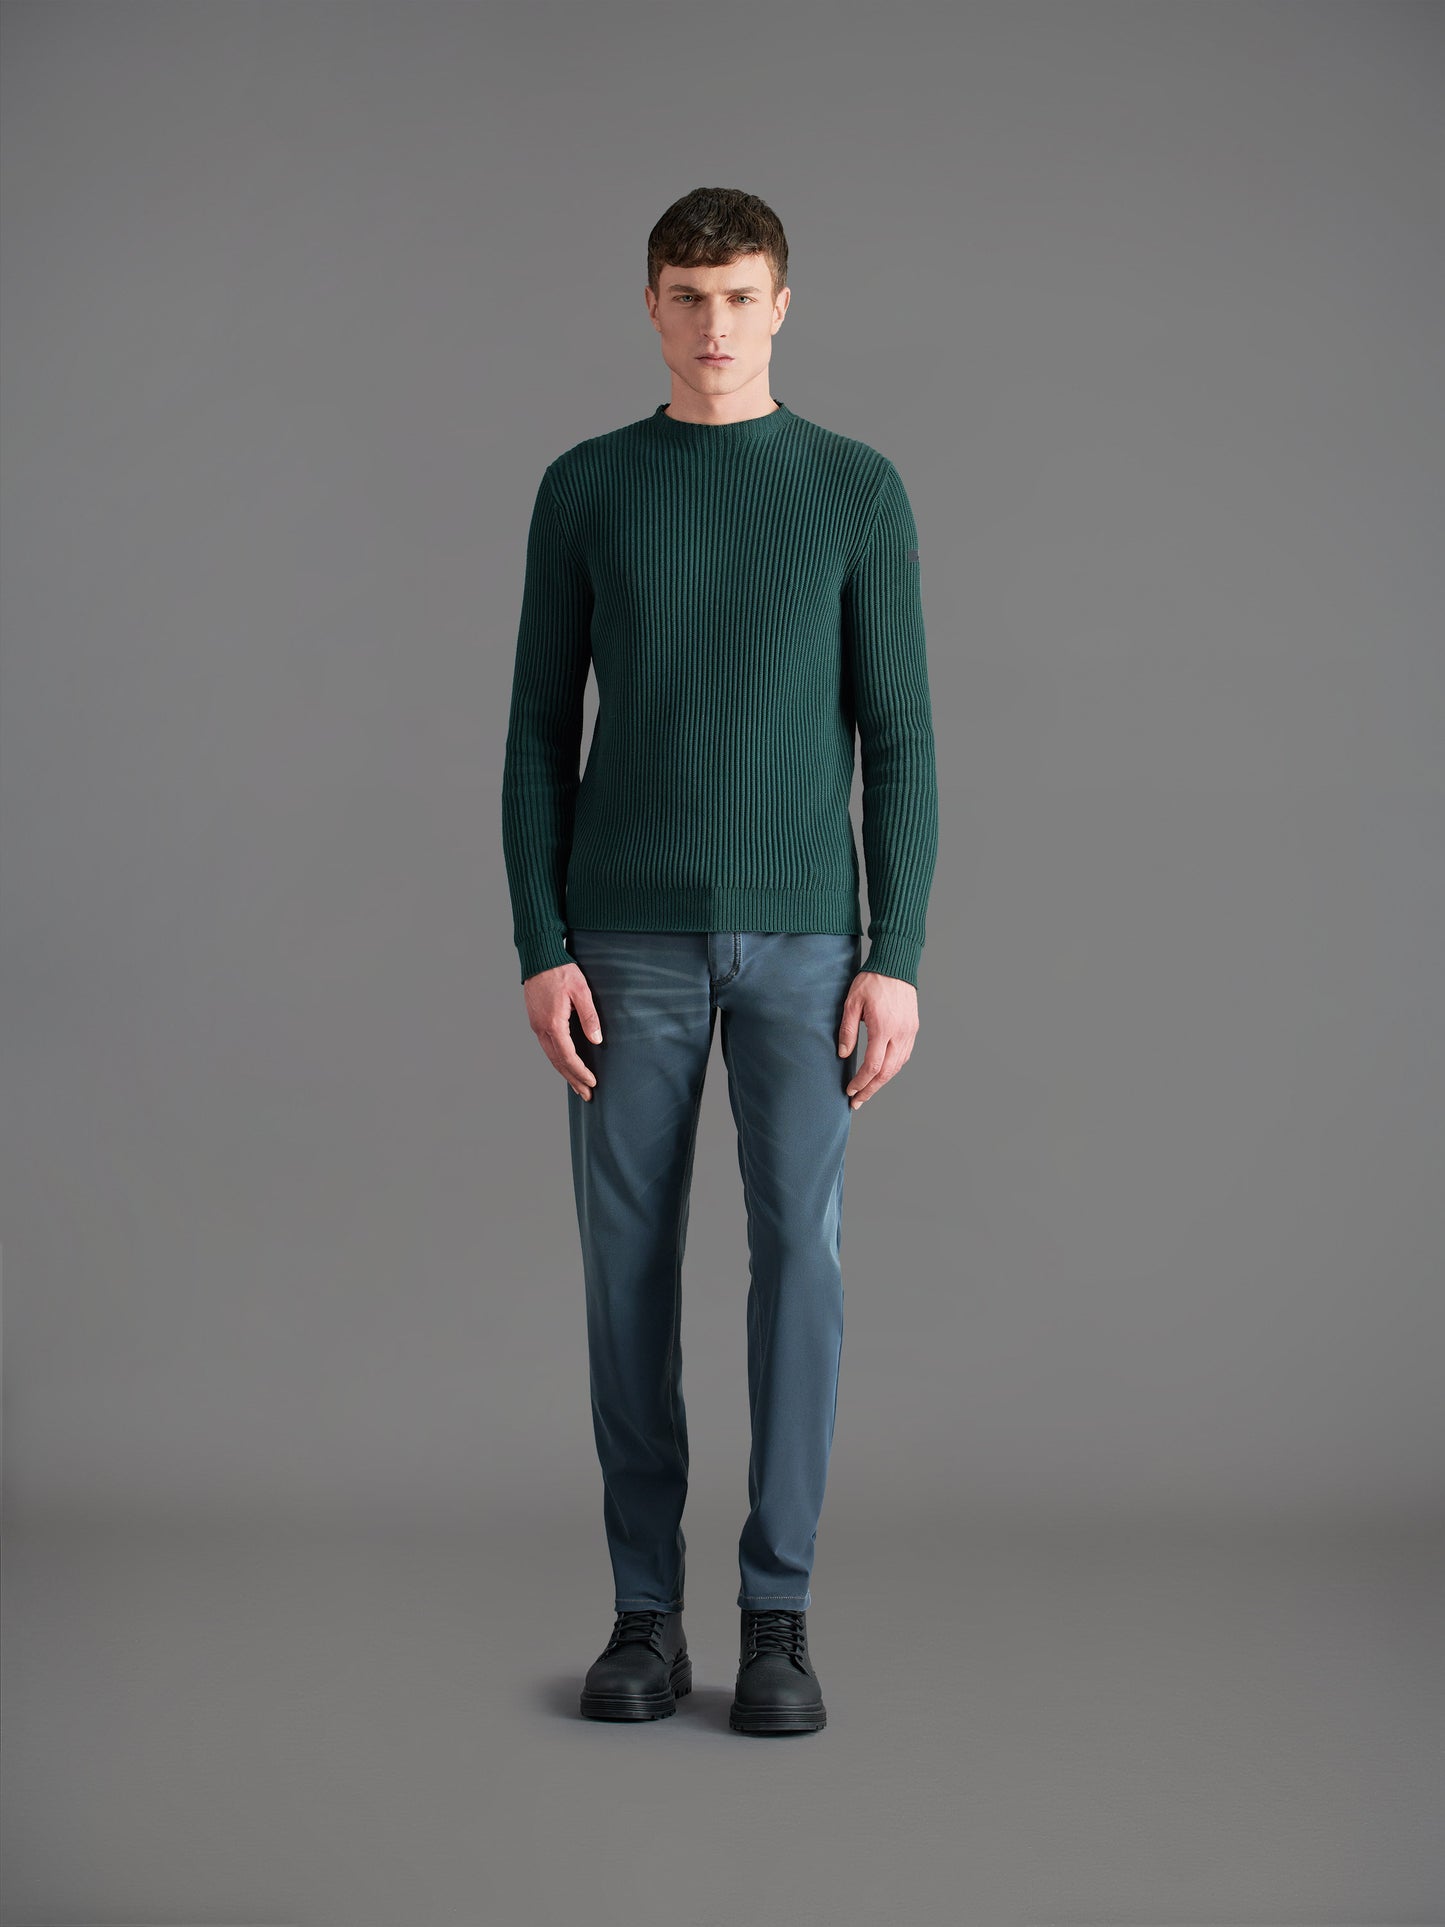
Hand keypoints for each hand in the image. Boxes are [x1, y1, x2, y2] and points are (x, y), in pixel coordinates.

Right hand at [523, 961, 603, 1099]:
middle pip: (557, 1062)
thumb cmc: (562, 971)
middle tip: (587, 1095)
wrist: (539, 957)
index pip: (567, 1056)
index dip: (580, 1072)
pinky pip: (547, 1047)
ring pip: (551, 1056)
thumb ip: (589, 1016)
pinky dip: (557, 1061)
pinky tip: (565, 1065)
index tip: (592, 1083)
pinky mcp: (536, 1021)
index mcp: (553, 1023)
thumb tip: (597, 1041)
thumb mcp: (582, 991)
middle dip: (573, 1079)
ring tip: (578, 1086)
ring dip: (565, 1073)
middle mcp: (541, 1028)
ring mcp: (536, 1026)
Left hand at [837, 970, 918, 1109]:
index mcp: (883, 1028)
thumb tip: (844, 1054)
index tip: (850, 1091)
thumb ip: (847, 1029)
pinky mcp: (913, 1028)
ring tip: (867, 1090)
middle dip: (871, 1089)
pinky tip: (882, 1072)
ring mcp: (909, 1032)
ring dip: (882, 1081)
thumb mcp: (852, 1002)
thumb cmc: (872, 981)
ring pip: (897, 1066)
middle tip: (857, 1101)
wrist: (896, 965)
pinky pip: (904, 1055)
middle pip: (887, 1072)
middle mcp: (900, 1033)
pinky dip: (892, 1068)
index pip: (872, 1066)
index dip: (861, 1083)